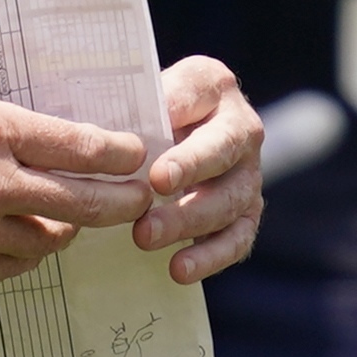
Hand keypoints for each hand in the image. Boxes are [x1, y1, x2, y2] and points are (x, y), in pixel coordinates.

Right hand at [0, 86, 150, 287]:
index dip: (119, 154)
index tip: (136, 156)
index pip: (79, 145)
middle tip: (140, 200)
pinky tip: (25, 241)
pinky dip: (27, 254)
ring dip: (67, 230)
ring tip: (69, 220)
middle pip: (83, 202)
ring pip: (50, 241)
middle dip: (122, 203)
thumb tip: (47, 138)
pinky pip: (13, 266)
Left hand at [131, 55, 266, 280]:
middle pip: (223, 157)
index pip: (200, 107)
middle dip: (186, 185)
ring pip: (230, 201)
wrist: (170, 128)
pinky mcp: (246, 211)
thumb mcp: (135, 91)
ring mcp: (248, 172)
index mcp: (214, 86)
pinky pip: (238, 238)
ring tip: (144, 238)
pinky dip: (210, 256)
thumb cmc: (143, 107)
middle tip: (146, 214)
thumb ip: (130, 105)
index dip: (182, 145)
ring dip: (187, 223)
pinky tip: (178, 270)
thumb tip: (107, 137)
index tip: (157, 177)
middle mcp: (242, 127)